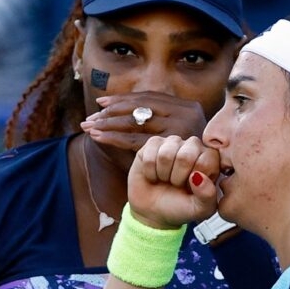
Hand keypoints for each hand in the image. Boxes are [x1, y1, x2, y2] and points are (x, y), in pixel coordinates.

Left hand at [80, 92, 207, 151]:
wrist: (200, 191)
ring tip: (89, 126)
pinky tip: (99, 137)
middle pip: (140, 106)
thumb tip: (131, 104)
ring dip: (109, 122)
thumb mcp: (183, 135)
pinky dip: (114, 137)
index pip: (150, 97)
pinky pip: (135, 140)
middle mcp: (185, 114)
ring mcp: (178, 129)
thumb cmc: (188, 163)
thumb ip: (165, 120)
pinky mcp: (168, 147)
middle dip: (112, 110)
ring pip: (135, 120)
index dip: (124, 98)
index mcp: (188, 107)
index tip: (102, 103)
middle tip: (91, 117)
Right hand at [127, 135, 219, 228]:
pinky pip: (150, 154)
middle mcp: (193, 146)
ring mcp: (173, 142)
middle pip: (185, 156)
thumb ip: (207, 195)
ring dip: (163, 174)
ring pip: (166, 154)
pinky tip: (154, 175)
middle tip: (177, 184)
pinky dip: (150, 171)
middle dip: (177, 177)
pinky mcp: (154, 143)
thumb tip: (199, 177)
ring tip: (166, 179)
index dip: (195, 180)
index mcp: (210, 158)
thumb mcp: (200, 209)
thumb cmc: (181, 207)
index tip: (192, 188)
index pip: (206, 162)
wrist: (154, 212)